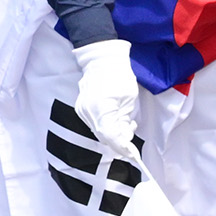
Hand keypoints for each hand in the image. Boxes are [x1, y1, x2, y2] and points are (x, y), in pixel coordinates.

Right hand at [72, 37, 140, 154]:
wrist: (102, 61)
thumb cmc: (119, 77)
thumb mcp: (129, 100)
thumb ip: (124, 122)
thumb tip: (125, 140)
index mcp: (100, 108)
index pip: (110, 137)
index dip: (122, 148)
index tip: (133, 154)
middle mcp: (87, 112)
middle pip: (103, 136)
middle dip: (119, 141)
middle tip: (132, 135)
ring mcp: (82, 111)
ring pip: (99, 132)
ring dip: (114, 133)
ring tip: (126, 122)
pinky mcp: (82, 109)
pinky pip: (96, 124)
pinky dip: (107, 126)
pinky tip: (116, 118)